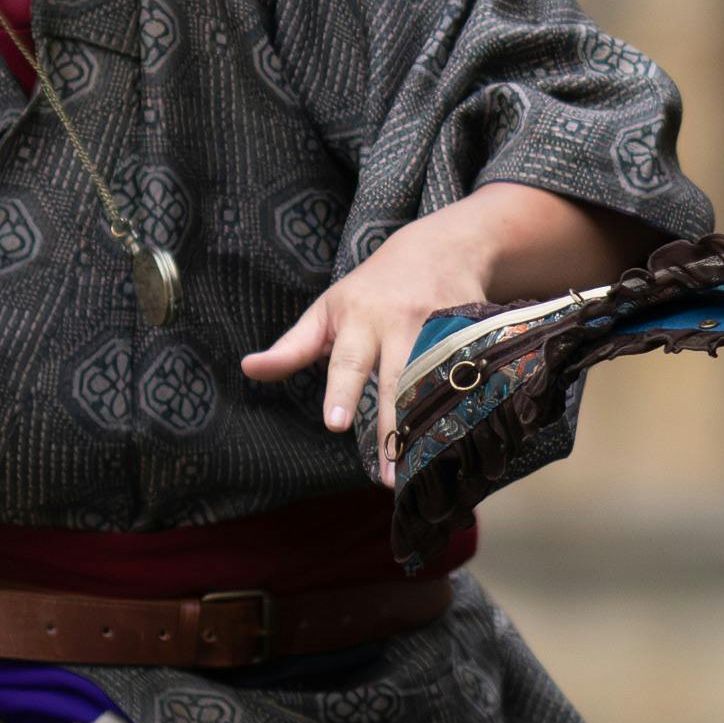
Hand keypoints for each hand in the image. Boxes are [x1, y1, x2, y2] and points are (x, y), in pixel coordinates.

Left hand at [262, 194, 580, 481]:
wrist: (441, 248)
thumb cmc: (371, 289)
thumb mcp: (326, 310)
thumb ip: (292, 347)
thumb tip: (248, 369)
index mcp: (360, 320)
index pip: (348, 360)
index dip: (342, 392)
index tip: (335, 424)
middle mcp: (402, 325)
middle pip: (398, 380)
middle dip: (393, 426)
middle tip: (389, 474)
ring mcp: (442, 330)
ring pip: (435, 383)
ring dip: (431, 427)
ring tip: (424, 468)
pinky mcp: (474, 335)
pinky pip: (472, 376)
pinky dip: (470, 408)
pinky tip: (467, 441)